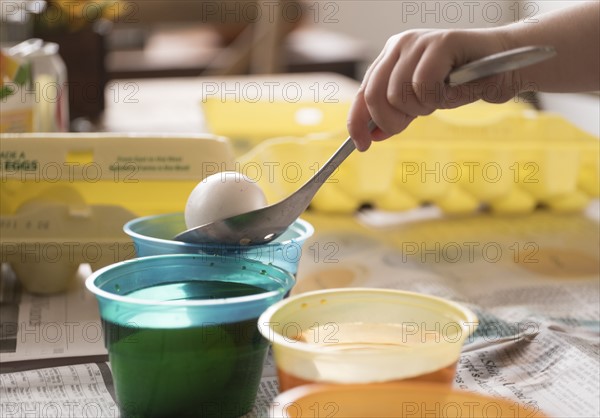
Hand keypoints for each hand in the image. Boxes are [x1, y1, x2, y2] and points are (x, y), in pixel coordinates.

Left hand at [347, 28, 514, 150]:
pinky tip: (453, 90)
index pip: (362, 93)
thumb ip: (396, 115)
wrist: (506, 68)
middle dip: (389, 120)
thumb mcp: (422, 104)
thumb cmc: (464, 84)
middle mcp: (400, 45)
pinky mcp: (441, 42)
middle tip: (411, 122)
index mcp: (391, 58)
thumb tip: (370, 135)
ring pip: (398, 93)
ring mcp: (419, 41)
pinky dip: (438, 98)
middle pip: (373, 95)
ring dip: (421, 108)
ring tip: (441, 98)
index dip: (357, 122)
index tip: (362, 145)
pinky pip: (423, 85)